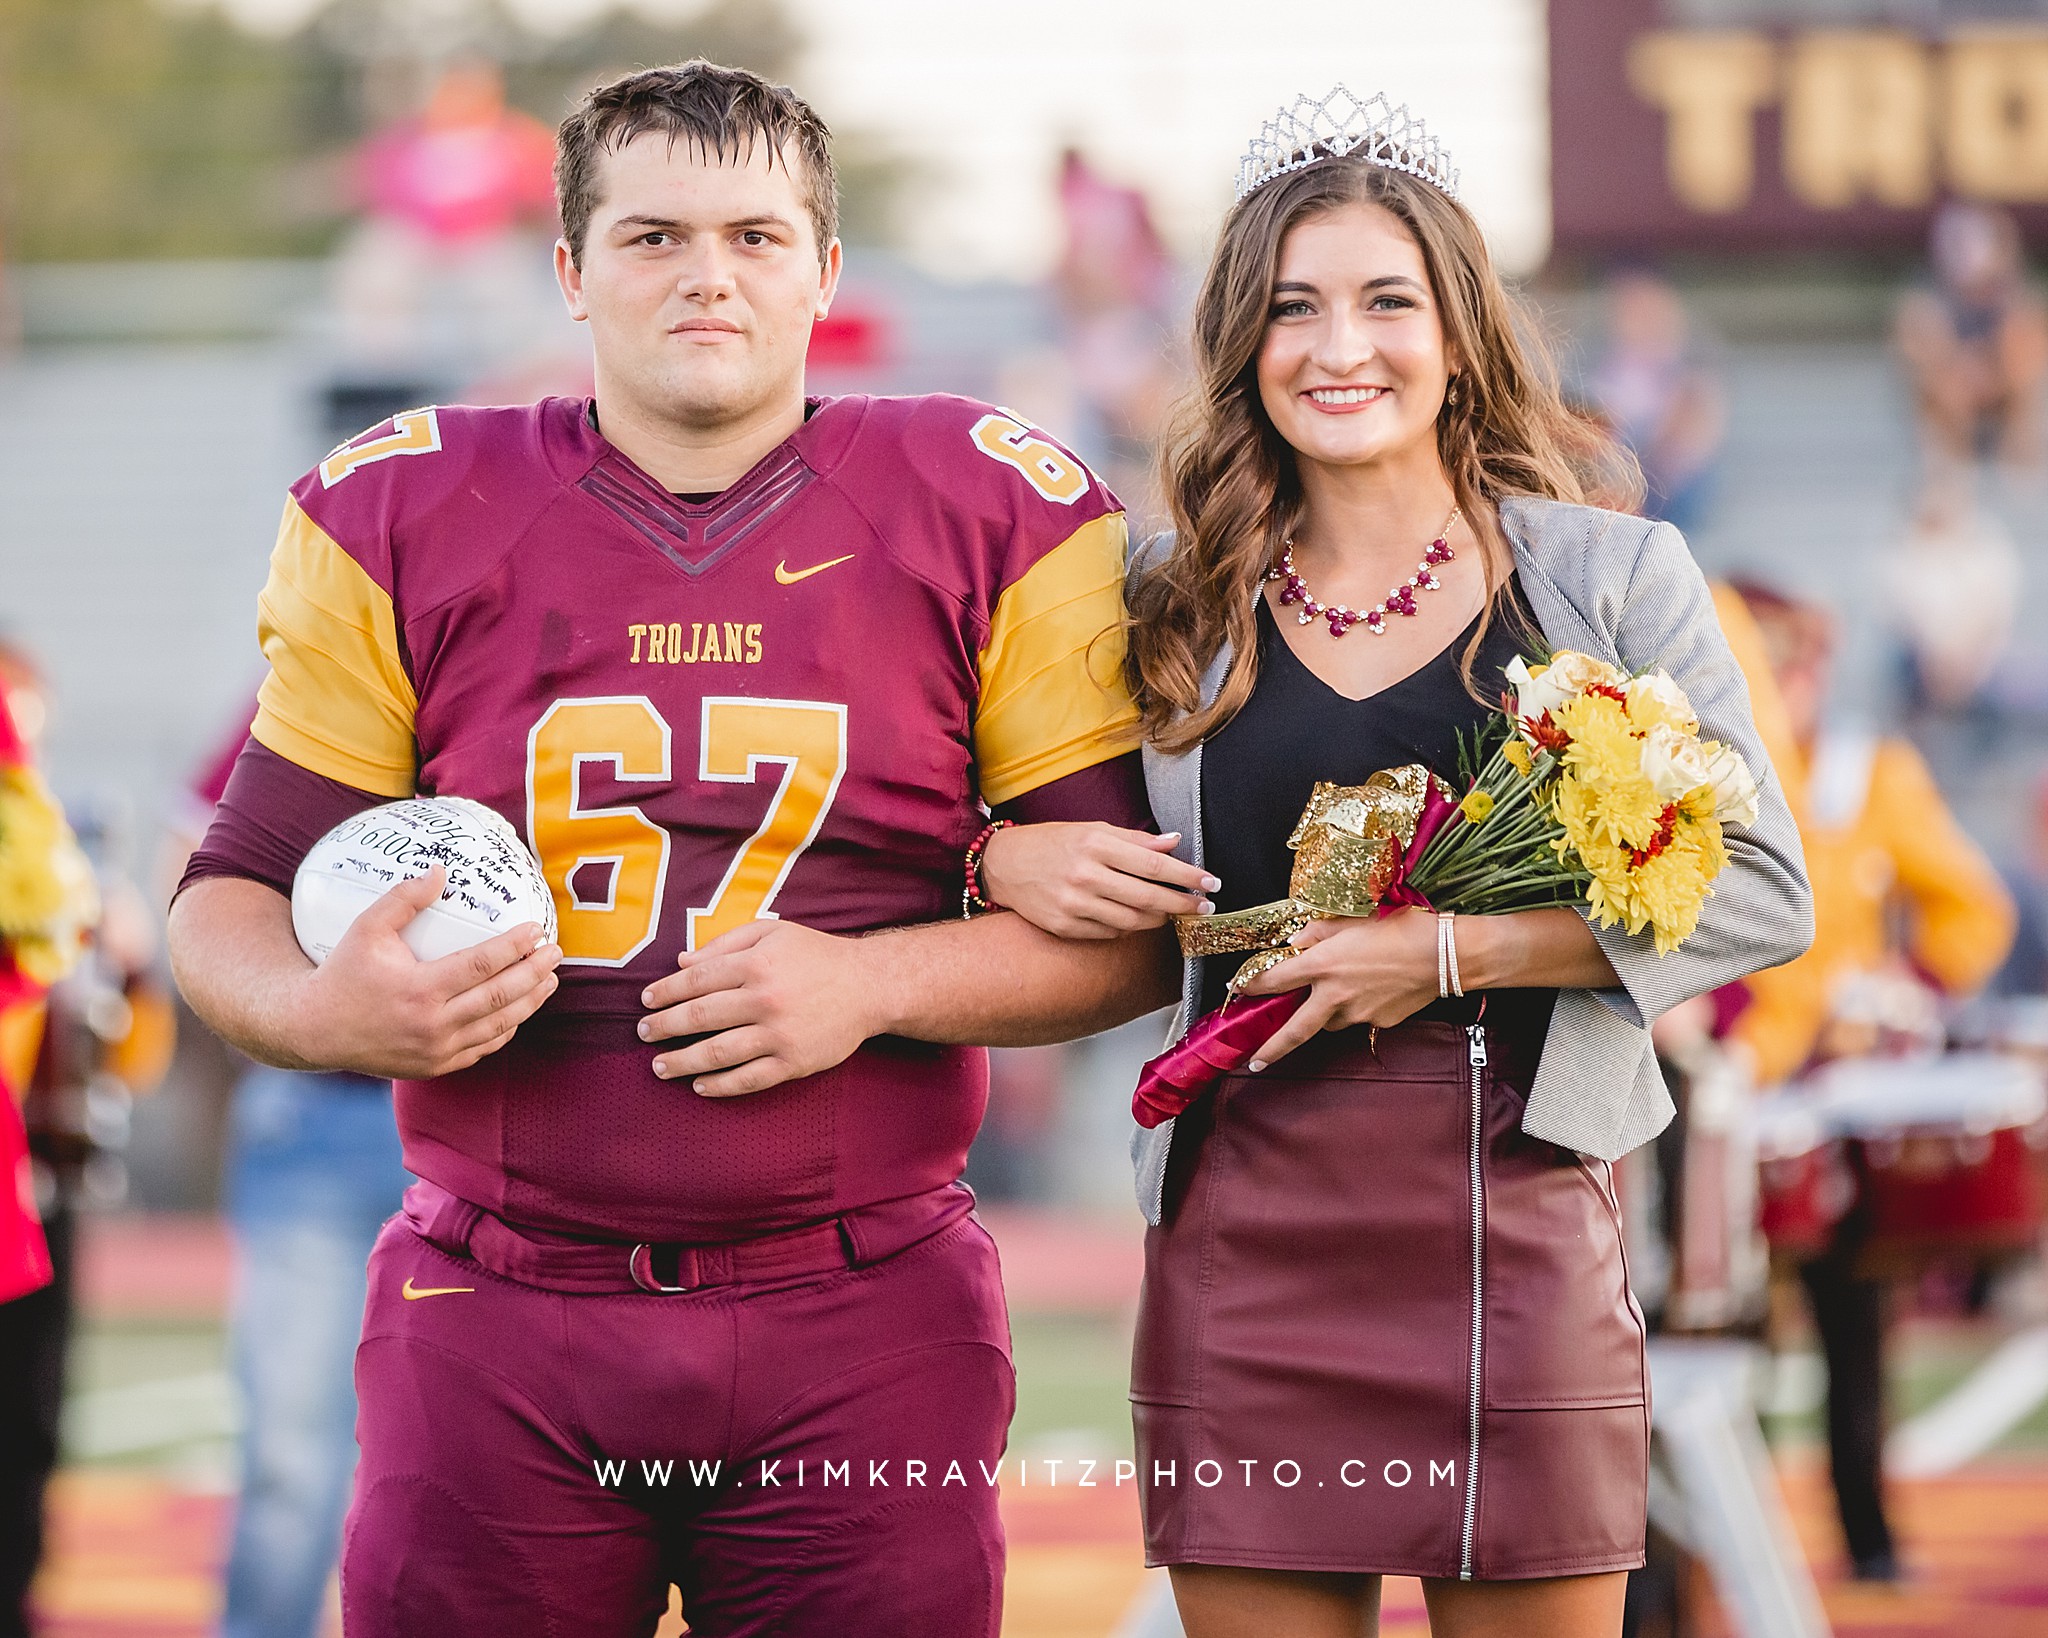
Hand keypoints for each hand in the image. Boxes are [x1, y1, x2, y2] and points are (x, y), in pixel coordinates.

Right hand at [298, 866, 559, 1078]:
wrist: (314, 1031)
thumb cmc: (342, 973)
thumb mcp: (365, 929)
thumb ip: (404, 899)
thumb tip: (441, 871)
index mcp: (418, 989)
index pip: (481, 965)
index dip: (514, 947)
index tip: (537, 930)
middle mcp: (432, 1024)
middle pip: (500, 997)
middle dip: (534, 973)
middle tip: (556, 953)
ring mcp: (436, 1051)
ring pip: (498, 1026)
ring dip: (530, 1002)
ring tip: (550, 979)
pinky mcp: (435, 1067)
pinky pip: (483, 1047)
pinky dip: (506, 1028)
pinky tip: (520, 1009)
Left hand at [637, 919, 882, 1096]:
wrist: (871, 986)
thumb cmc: (817, 955)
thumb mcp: (773, 933)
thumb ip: (726, 943)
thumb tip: (681, 961)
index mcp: (757, 963)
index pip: (697, 979)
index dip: (666, 991)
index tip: (646, 1001)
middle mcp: (765, 999)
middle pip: (701, 1016)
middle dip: (665, 1026)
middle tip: (643, 1033)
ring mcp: (780, 1034)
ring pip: (719, 1052)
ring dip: (683, 1061)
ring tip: (660, 1067)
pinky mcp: (794, 1062)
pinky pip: (749, 1078)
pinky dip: (720, 1086)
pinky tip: (700, 1085)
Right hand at [979, 822, 1216, 939]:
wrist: (1003, 864)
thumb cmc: (1052, 842)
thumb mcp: (1092, 829)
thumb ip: (1135, 839)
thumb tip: (1175, 843)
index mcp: (1095, 843)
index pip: (1155, 864)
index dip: (1188, 876)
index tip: (1211, 883)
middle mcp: (1085, 874)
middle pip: (1149, 897)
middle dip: (1183, 904)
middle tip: (1204, 908)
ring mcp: (1073, 904)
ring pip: (1133, 921)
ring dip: (1159, 918)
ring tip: (1170, 912)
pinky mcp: (1064, 926)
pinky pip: (1111, 932)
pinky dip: (1129, 927)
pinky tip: (1134, 917)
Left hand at [1235, 907, 1439, 1069]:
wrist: (1445, 954)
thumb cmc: (1401, 928)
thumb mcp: (1352, 919)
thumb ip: (1317, 931)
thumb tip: (1295, 941)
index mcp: (1323, 965)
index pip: (1274, 981)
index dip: (1252, 986)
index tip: (1239, 991)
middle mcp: (1335, 996)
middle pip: (1294, 1030)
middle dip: (1271, 1048)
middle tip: (1254, 1061)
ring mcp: (1357, 1014)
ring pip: (1330, 1021)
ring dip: (1326, 1012)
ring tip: (1344, 989)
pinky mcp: (1379, 1024)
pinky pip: (1358, 1019)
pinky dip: (1358, 1008)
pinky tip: (1375, 988)